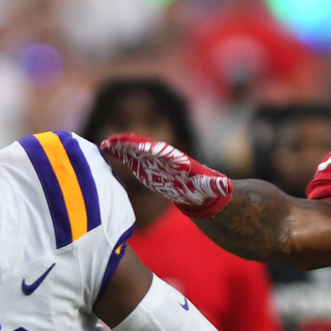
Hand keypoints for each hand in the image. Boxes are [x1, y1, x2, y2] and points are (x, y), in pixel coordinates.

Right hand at [99, 134, 234, 218]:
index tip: (137, 146)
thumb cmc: (205, 188)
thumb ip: (217, 185)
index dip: (150, 149)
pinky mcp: (146, 167)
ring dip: (120, 147)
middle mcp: (162, 158)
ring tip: (103, 144)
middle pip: (145, 147)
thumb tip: (226, 187)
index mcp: (176, 161)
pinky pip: (130, 158)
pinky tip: (105, 150)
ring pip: (134, 151)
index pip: (162, 152)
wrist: (198, 190)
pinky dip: (118, 153)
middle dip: (130, 144)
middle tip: (111, 141)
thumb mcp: (212, 186)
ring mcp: (153, 161)